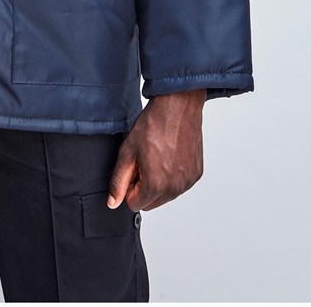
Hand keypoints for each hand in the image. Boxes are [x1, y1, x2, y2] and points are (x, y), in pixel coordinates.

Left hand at [107, 89, 205, 211]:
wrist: (178, 106)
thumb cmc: (154, 124)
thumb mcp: (128, 151)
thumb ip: (119, 180)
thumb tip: (113, 202)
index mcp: (156, 184)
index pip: (134, 204)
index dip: (129, 187)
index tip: (133, 169)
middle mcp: (175, 188)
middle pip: (150, 203)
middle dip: (143, 187)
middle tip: (143, 162)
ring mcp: (188, 182)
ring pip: (165, 196)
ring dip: (158, 183)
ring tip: (157, 157)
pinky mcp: (196, 174)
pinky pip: (179, 186)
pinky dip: (172, 176)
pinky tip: (169, 156)